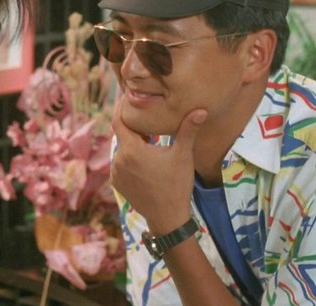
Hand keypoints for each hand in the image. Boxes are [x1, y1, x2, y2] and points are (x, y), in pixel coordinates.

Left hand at [110, 100, 206, 234]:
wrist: (167, 217)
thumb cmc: (176, 185)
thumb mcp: (182, 156)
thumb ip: (187, 130)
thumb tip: (200, 110)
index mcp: (131, 150)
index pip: (118, 121)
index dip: (121, 108)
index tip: (126, 97)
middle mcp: (118, 160)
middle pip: (123, 135)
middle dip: (134, 128)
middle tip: (147, 119)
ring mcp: (116, 173)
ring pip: (122, 150)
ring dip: (133, 144)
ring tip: (148, 139)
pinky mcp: (117, 183)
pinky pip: (121, 163)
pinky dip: (130, 158)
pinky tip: (145, 160)